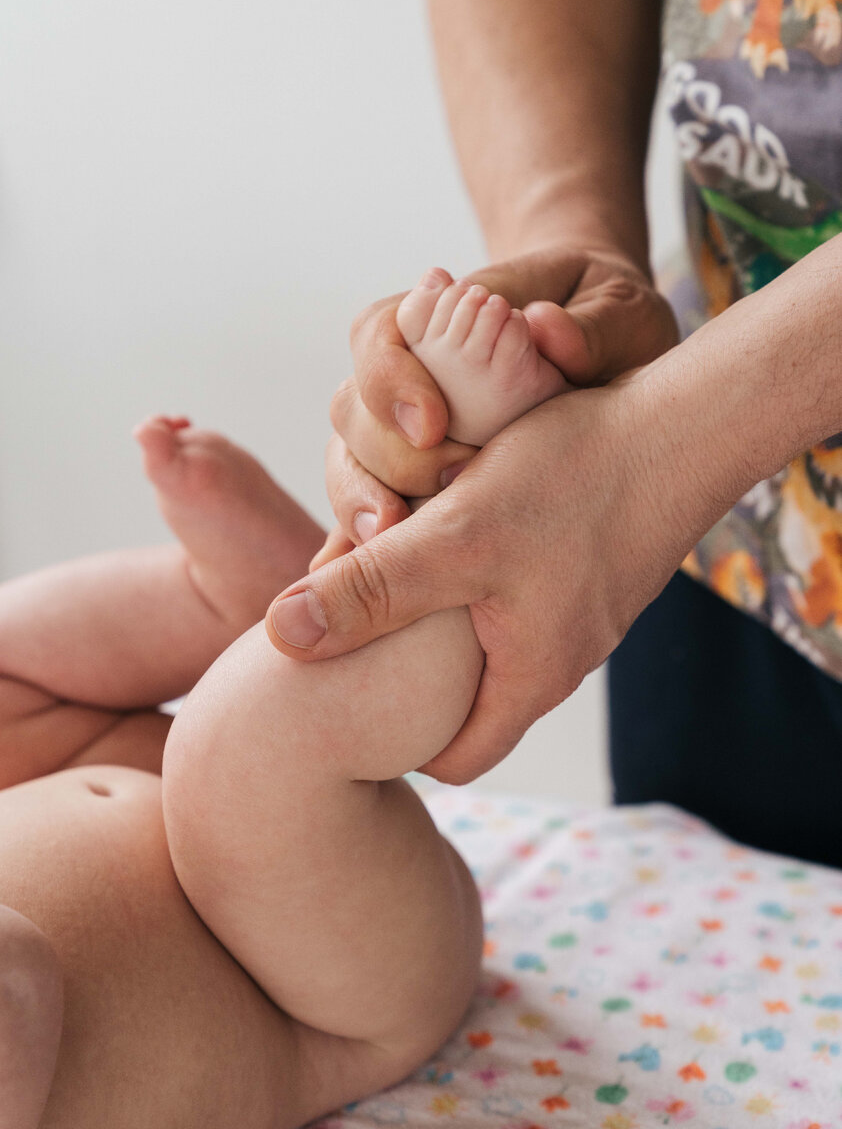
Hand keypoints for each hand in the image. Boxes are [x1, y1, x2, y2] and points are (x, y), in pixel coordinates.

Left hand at [267, 373, 692, 782]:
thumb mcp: (456, 537)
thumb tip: (283, 637)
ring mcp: (579, 614)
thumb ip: (372, 590)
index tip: (354, 692)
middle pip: (467, 695)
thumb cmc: (577, 481)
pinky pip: (516, 591)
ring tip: (397, 552)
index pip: (456, 758)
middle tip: (358, 609)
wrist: (684, 425)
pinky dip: (476, 568)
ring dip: (439, 605)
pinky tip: (453, 516)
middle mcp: (560, 658)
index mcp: (531, 678)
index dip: (397, 741)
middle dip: (408, 662)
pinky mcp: (588, 568)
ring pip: (487, 636)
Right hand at [310, 246, 676, 568]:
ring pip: (352, 466)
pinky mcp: (424, 489)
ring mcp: (408, 434)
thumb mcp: (620, 314)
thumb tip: (543, 328)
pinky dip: (364, 552)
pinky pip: (374, 520)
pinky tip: (366, 580)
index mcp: (441, 314)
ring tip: (392, 545)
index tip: (432, 424)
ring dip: (363, 507)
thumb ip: (591, 326)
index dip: (389, 378)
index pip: (378, 334)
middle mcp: (408, 376)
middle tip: (434, 495)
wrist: (623, 360)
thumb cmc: (615, 324)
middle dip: (381, 458)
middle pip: (352, 413)